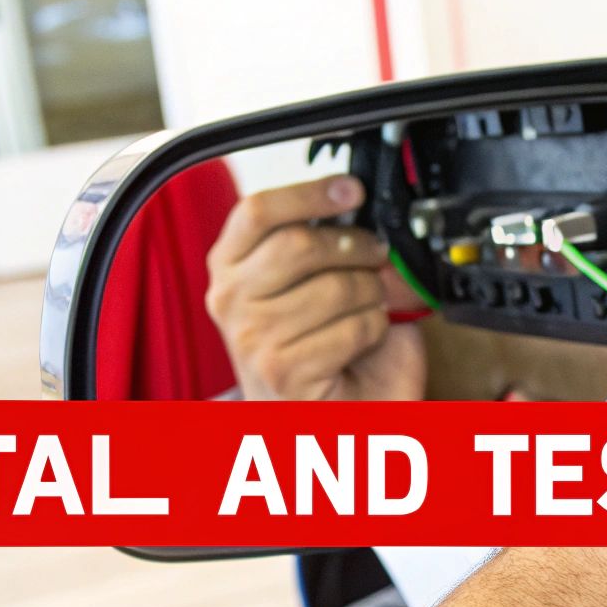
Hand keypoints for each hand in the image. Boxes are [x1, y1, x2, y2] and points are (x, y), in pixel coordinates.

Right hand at [206, 175, 426, 400]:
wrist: (332, 416)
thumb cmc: (324, 350)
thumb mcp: (311, 283)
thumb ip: (321, 246)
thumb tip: (358, 210)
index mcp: (229, 267)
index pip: (257, 212)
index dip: (309, 193)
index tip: (350, 189)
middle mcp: (229, 300)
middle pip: (300, 244)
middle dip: (355, 246)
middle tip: (377, 255)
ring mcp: (252, 338)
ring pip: (336, 287)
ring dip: (371, 295)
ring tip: (368, 309)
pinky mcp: (283, 370)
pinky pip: (353, 327)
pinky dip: (375, 330)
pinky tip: (362, 344)